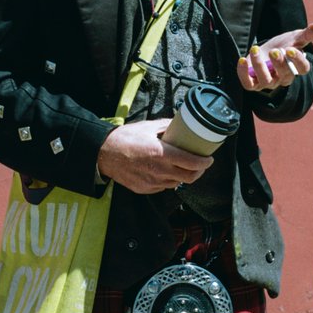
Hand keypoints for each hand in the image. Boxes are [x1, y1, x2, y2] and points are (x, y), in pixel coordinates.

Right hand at [96, 119, 212, 194]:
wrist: (104, 154)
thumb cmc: (125, 138)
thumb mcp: (147, 127)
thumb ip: (166, 126)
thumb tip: (179, 124)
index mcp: (162, 154)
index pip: (192, 163)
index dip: (205, 163)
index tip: (209, 159)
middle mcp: (159, 171)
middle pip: (189, 178)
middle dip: (199, 172)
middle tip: (200, 165)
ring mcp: (152, 182)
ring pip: (177, 183)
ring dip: (183, 176)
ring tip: (183, 167)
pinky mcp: (145, 189)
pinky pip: (163, 187)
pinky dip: (169, 181)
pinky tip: (166, 172)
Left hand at [237, 21, 312, 92]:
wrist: (266, 51)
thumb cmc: (283, 45)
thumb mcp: (295, 38)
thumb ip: (308, 34)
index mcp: (296, 68)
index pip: (302, 69)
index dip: (297, 60)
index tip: (291, 49)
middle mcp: (283, 78)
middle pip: (284, 75)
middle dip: (279, 63)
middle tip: (275, 50)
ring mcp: (268, 82)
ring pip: (266, 80)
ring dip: (260, 66)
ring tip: (255, 49)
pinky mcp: (253, 83)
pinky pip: (248, 84)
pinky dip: (243, 73)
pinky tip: (242, 60)